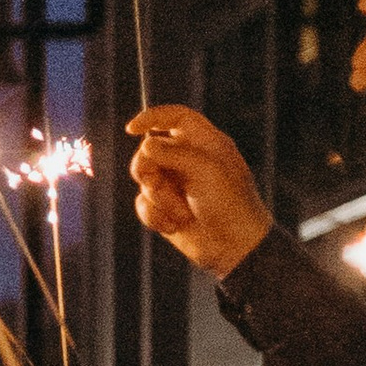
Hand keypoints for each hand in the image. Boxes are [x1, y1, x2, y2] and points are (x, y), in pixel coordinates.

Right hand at [126, 107, 273, 282]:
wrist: (233, 247)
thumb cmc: (229, 204)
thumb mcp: (205, 170)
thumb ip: (173, 153)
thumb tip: (145, 145)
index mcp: (205, 143)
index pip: (176, 117)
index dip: (153, 118)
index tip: (132, 129)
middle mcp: (188, 160)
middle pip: (149, 150)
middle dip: (149, 170)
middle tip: (156, 183)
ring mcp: (175, 184)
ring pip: (144, 180)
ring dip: (158, 199)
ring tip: (181, 213)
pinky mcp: (165, 208)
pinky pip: (143, 205)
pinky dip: (155, 216)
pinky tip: (175, 226)